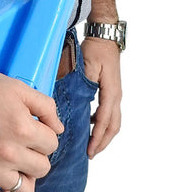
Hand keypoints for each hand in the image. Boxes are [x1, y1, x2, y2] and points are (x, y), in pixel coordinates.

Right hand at [0, 62, 63, 191]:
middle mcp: (9, 152)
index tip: (34, 130)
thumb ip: (45, 106)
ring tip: (16, 168)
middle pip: (42, 168)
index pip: (52, 144)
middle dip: (37, 156)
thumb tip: (57, 128)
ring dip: (24, 179)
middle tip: (23, 145)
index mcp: (23, 129)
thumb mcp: (17, 87)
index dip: (45, 135)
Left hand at [80, 37, 121, 158]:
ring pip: (113, 121)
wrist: (105, 37)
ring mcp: (115, 94)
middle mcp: (116, 96)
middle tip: (91, 154)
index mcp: (110, 92)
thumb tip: (76, 103)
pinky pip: (109, 113)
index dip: (97, 137)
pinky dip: (102, 124)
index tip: (90, 150)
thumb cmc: (96, 49)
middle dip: (103, 142)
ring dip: (104, 135)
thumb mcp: (87, 66)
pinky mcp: (111, 91)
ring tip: (92, 145)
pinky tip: (89, 125)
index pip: (104, 121)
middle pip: (113, 126)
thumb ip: (83, 85)